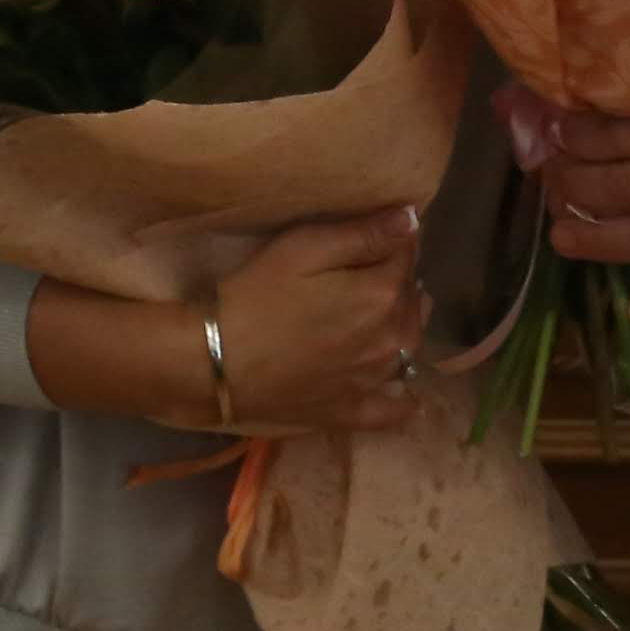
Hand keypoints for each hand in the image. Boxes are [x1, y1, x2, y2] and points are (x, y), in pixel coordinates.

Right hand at [192, 210, 431, 434]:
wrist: (217, 362)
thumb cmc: (256, 295)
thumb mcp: (304, 248)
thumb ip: (364, 234)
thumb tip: (412, 219)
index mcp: (383, 293)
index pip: (406, 256)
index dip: (393, 242)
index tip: (377, 236)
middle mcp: (391, 338)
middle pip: (411, 300)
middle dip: (398, 283)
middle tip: (367, 274)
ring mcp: (375, 380)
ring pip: (408, 345)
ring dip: (402, 326)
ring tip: (383, 316)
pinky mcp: (352, 411)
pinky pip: (393, 411)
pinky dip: (404, 403)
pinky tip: (409, 400)